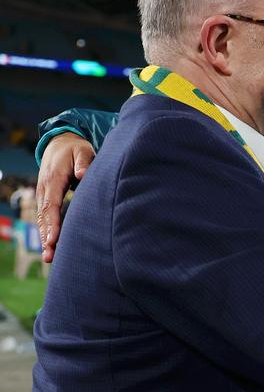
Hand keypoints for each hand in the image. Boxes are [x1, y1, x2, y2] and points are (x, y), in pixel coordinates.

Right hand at [36, 132, 94, 262]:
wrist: (59, 143)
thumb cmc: (75, 149)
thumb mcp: (83, 150)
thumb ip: (84, 162)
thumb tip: (83, 174)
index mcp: (54, 179)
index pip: (52, 204)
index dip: (53, 223)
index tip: (54, 239)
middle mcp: (45, 188)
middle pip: (44, 216)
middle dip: (47, 237)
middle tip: (50, 257)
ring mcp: (43, 194)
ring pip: (42, 219)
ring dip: (45, 238)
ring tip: (49, 258)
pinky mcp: (46, 198)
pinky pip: (45, 217)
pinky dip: (46, 231)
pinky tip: (51, 247)